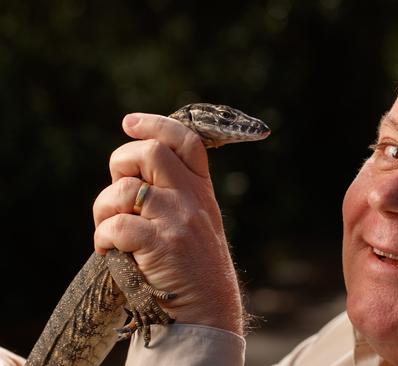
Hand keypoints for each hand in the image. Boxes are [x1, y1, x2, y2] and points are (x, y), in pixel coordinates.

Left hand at [93, 113, 242, 334]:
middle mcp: (192, 200)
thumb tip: (130, 174)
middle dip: (120, 164)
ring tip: (107, 232)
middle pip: (150, 152)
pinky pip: (116, 225)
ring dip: (103, 209)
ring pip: (125, 190)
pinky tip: (108, 250)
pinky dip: (103, 237)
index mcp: (201, 191)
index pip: (186, 141)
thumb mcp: (197, 223)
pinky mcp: (161, 245)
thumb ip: (174, 195)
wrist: (209, 309)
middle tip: (119, 193)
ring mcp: (178, 221)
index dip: (155, 125)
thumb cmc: (194, 268)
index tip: (130, 122)